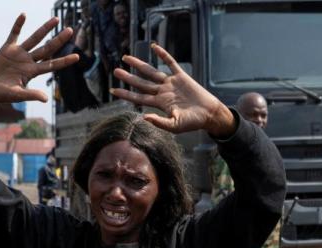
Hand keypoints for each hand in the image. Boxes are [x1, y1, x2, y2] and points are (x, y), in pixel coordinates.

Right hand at [0, 14, 79, 130]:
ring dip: (45, 29)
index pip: (52, 65)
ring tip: (56, 19)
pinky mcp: (7, 49)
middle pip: (47, 48)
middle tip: (70, 30)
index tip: (77, 56)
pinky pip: (14, 34)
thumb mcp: (17, 95)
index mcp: (32, 72)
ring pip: (35, 38)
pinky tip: (23, 15)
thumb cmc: (2, 95)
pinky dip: (18, 25)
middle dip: (58, 40)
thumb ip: (31, 95)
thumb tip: (46, 99)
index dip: (64, 61)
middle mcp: (28, 61)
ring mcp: (19, 54)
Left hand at [111, 44, 235, 138]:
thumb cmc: (192, 122)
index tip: (113, 90)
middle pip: (142, 83)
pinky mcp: (182, 76)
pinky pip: (170, 63)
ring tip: (126, 57)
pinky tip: (154, 47)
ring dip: (139, 64)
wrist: (208, 114)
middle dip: (128, 77)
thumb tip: (143, 117)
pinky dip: (163, 55)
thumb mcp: (174, 126)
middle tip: (115, 71)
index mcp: (159, 103)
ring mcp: (171, 83)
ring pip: (152, 71)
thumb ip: (159, 122)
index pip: (138, 98)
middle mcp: (162, 92)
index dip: (126, 94)